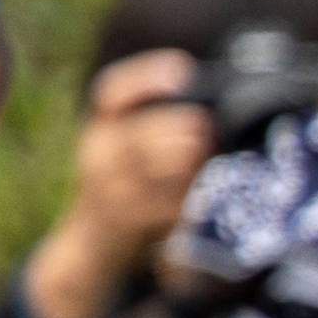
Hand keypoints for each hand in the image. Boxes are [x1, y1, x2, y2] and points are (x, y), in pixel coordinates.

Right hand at [18, 52, 214, 317]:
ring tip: (205, 155)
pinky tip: (200, 200)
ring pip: (139, 167)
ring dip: (178, 162)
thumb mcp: (139, 156)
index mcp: (104, 128)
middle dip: (171, 127)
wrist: (92, 249)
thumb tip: (224, 120)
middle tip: (205, 127)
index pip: (113, 92)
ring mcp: (105, 189)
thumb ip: (170, 135)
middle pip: (132, 132)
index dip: (146, 77)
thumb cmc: (131, 194)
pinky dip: (178, 202)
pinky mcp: (119, 222)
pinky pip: (150, 208)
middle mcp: (97, 153)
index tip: (182, 68)